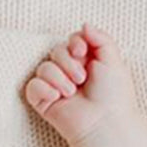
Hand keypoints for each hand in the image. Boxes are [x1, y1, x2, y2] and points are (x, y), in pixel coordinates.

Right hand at [23, 24, 141, 144]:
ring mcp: (56, 87)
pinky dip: (45, 89)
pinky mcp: (44, 101)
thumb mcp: (114, 61)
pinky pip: (33, 85)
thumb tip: (84, 24)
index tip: (83, 51)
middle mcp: (70, 73)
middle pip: (56, 51)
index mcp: (86, 63)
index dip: (74, 42)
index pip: (71, 41)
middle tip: (82, 79)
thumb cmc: (113, 95)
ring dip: (59, 78)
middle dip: (68, 62)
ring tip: (73, 92)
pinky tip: (57, 97)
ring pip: (44, 67)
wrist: (105, 122)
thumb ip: (101, 38)